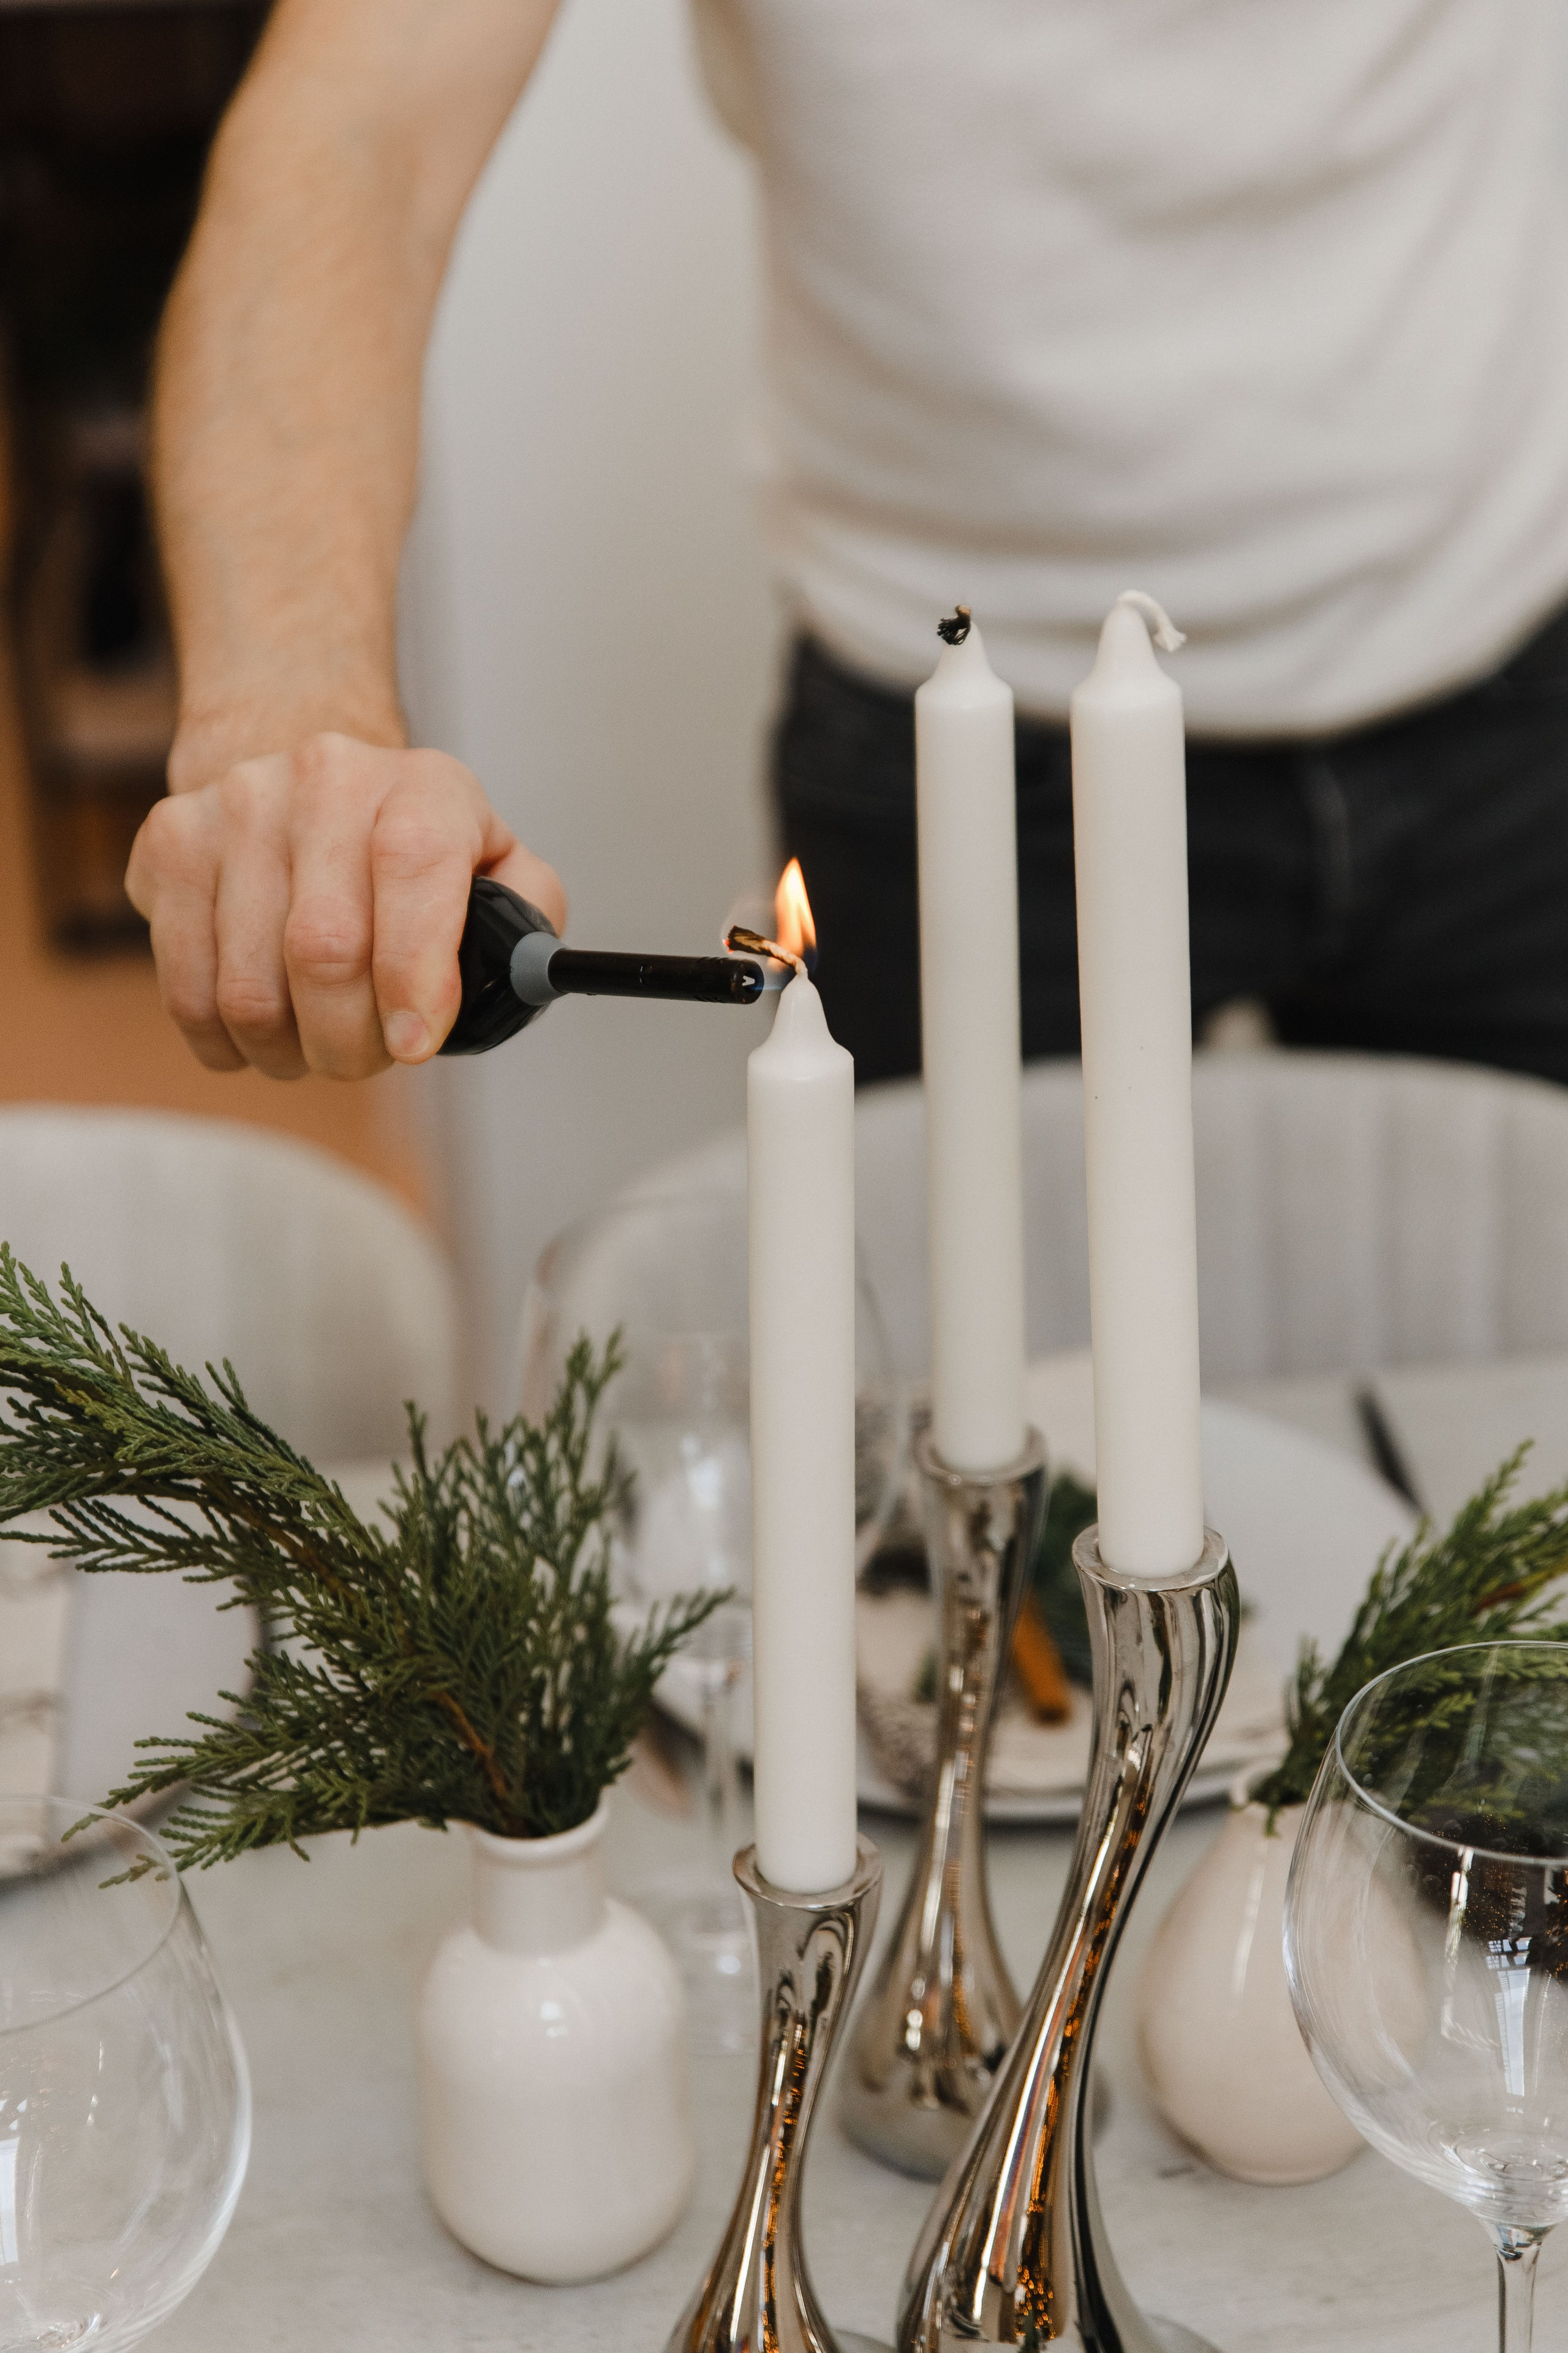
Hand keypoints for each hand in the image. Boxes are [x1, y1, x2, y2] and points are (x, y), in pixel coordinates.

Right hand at [126, 733, 565, 1077]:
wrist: (308, 781)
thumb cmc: (407, 845)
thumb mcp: (492, 861)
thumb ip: (527, 918)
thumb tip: (527, 973)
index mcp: (420, 786)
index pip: (413, 870)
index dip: (415, 975)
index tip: (416, 1045)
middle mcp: (325, 779)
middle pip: (325, 949)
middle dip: (353, 1040)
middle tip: (369, 1057)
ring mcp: (235, 808)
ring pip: (250, 988)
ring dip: (291, 1050)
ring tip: (317, 1042)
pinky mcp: (169, 847)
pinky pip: (189, 991)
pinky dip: (229, 1043)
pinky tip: (263, 1032)